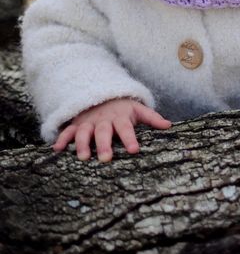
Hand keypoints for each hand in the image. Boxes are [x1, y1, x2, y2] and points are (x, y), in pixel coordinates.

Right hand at [53, 97, 171, 161]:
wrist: (103, 95)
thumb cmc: (123, 108)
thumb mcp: (138, 110)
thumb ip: (152, 118)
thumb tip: (169, 126)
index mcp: (120, 118)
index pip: (126, 129)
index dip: (130, 139)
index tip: (134, 150)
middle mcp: (104, 121)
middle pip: (104, 132)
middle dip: (104, 144)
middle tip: (106, 159)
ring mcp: (89, 122)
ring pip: (84, 132)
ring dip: (82, 144)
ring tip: (83, 158)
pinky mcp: (77, 124)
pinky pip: (68, 131)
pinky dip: (62, 139)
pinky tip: (57, 149)